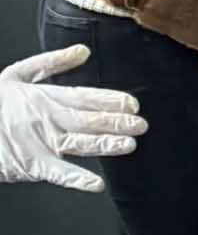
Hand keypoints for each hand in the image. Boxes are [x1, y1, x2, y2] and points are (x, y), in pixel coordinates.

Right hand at [0, 45, 146, 191]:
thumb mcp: (17, 75)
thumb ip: (52, 62)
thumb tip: (83, 50)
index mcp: (46, 97)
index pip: (85, 97)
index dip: (110, 100)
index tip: (133, 104)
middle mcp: (48, 119)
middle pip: (88, 120)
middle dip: (116, 123)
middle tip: (142, 125)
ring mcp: (40, 143)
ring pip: (78, 143)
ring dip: (105, 145)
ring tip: (129, 145)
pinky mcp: (30, 164)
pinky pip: (57, 173)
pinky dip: (76, 179)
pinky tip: (96, 184)